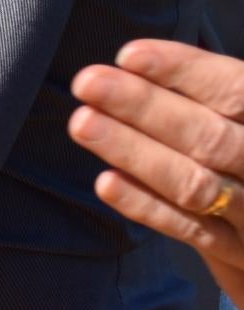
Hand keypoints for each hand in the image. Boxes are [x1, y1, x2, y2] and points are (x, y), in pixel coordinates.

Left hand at [71, 40, 243, 309]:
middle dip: (144, 107)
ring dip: (135, 153)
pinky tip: (105, 183)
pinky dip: (147, 205)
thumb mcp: (237, 121)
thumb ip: (207, 96)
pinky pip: (191, 230)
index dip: (184, 70)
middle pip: (210, 136)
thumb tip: (133, 59)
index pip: (235, 89)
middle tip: (86, 82)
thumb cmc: (242, 159)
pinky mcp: (238, 254)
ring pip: (195, 183)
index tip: (128, 55)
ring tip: (82, 123)